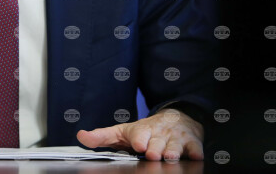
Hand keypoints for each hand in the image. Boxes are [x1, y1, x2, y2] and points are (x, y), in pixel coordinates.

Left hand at [76, 108, 203, 160]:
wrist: (174, 120)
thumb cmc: (145, 131)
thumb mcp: (121, 132)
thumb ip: (101, 136)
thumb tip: (80, 136)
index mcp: (141, 130)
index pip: (140, 133)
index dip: (139, 138)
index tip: (138, 144)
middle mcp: (158, 133)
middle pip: (157, 143)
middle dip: (155, 148)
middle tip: (152, 154)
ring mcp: (175, 138)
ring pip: (175, 146)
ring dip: (173, 151)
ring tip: (170, 156)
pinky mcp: (191, 143)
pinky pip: (195, 148)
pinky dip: (195, 152)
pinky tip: (194, 155)